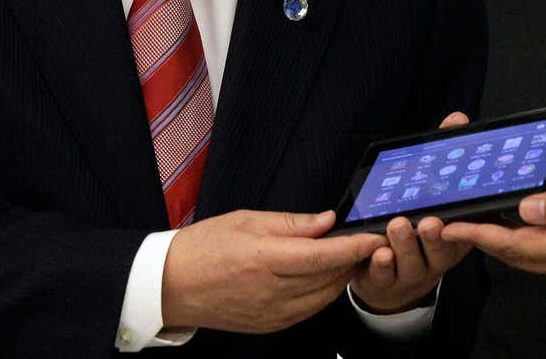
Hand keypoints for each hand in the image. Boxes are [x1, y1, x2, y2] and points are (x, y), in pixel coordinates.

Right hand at [160, 209, 385, 333]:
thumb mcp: (246, 220)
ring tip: (348, 256)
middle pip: (328, 277)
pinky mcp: (269, 325)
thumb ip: (291, 223)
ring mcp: (270, 313)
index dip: (354, 247)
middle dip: (354, 260)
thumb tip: (327, 221)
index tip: (375, 237)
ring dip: (341, 277)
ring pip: (323, 296)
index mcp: (263, 259)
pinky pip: (308, 310)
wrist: (170, 286)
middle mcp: (270, 291)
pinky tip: (323, 276)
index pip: (322, 256)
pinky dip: (323, 293)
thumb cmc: (203, 247)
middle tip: (367, 241)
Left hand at [351, 112, 474, 312]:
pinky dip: (382, 265)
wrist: (393, 279)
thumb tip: (457, 119)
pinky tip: (378, 252)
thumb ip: (443, 156)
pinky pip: (385, 276)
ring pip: (412, 262)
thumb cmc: (417, 229)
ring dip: (405, 245)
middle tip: (428, 221)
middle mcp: (438, 256)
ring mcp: (413, 272)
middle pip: (441, 250)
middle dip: (434, 235)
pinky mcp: (387, 282)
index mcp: (454, 235)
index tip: (457, 210)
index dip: (464, 222)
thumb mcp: (432, 193)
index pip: (464, 228)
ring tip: (397, 225)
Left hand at [439, 175, 545, 280]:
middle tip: (454, 225)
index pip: (516, 245)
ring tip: (480, 222)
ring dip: (504, 243)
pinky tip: (525, 225)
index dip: (480, 236)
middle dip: (484, 242)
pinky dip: (528, 243)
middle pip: (518, 257)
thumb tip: (527, 209)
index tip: (451, 227)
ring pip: (533, 258)